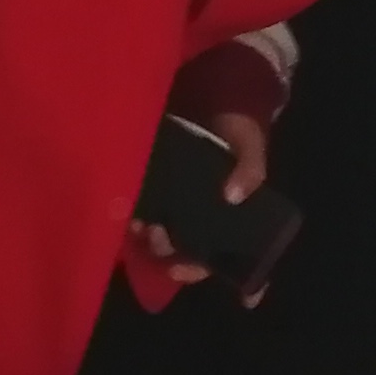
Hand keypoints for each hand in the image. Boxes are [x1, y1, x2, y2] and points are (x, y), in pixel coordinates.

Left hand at [125, 112, 270, 291]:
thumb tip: (233, 197)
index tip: (202, 279)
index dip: (214, 272)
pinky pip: (139, 210)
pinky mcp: (151, 185)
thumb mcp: (249, 146)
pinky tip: (126, 214)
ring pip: (159, 238)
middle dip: (172, 257)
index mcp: (225, 217)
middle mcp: (198, 218)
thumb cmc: (239, 128)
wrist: (214, 95)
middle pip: (185, 254)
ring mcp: (173, 204)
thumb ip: (249, 171)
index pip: (221, 258)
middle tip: (161, 239)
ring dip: (149, 241)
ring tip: (142, 227)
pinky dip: (131, 217)